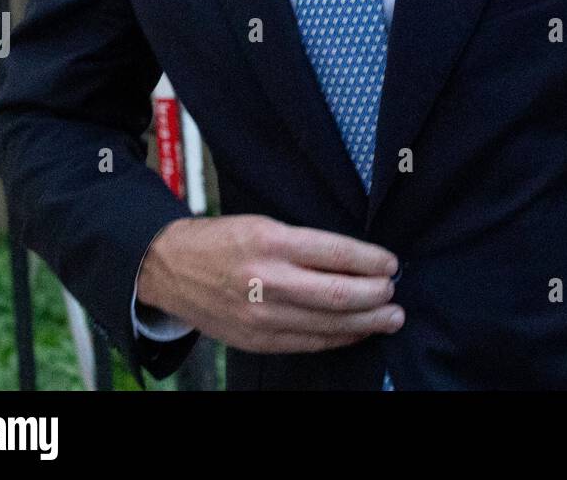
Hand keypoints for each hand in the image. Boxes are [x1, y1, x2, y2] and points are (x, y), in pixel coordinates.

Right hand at [136, 214, 402, 353]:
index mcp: (272, 240)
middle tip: (395, 292)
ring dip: (367, 322)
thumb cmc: (225, 239)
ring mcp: (261, 315)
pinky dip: (338, 338)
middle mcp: (268, 280)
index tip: (391, 263)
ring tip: (392, 317)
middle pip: (337, 294)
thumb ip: (307, 243)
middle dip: (376, 296)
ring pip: (327, 324)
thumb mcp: (266, 223)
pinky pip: (307, 342)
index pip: (336, 253)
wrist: (171, 268)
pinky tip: (357, 331)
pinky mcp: (255, 340)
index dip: (371, 261)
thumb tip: (356, 259)